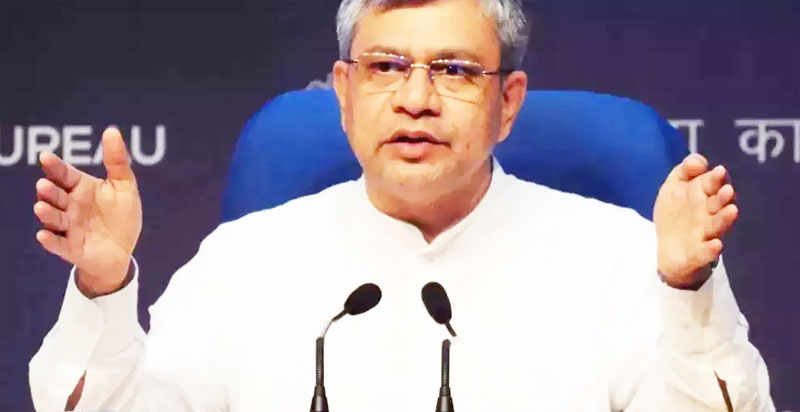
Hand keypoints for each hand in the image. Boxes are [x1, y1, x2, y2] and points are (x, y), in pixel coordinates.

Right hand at [34, 127, 142, 296]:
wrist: (122, 250)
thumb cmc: (120, 216)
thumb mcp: (124, 187)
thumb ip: (117, 161)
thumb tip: (112, 130)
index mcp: (81, 188)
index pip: (64, 174)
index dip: (55, 166)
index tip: (46, 157)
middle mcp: (70, 206)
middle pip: (55, 196)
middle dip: (49, 191)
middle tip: (45, 185)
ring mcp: (69, 227)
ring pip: (53, 218)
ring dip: (46, 213)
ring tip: (41, 207)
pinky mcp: (71, 248)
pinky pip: (58, 244)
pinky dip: (50, 240)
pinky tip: (43, 235)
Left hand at [654, 154, 737, 288]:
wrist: (667, 247)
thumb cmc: (676, 212)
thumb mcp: (674, 186)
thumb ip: (685, 170)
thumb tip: (699, 161)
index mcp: (703, 196)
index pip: (711, 184)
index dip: (714, 178)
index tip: (718, 171)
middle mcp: (708, 214)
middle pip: (717, 205)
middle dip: (722, 198)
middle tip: (726, 190)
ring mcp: (704, 235)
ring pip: (717, 226)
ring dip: (724, 219)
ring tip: (731, 211)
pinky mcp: (698, 254)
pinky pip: (705, 253)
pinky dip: (710, 250)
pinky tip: (716, 244)